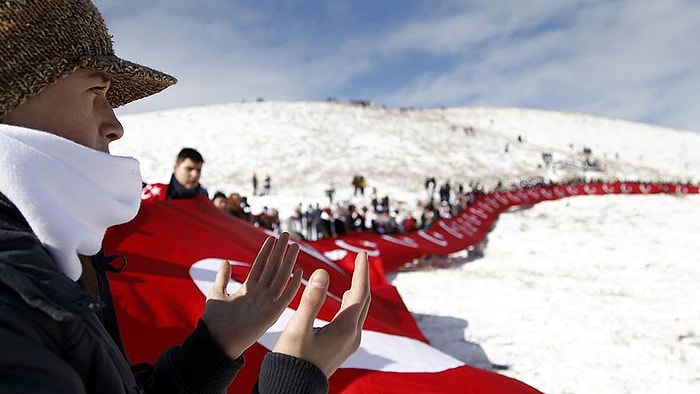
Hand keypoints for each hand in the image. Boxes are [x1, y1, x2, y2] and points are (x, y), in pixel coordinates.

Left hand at [203, 232, 302, 358]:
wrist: (216, 341)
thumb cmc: (214, 321)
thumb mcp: (216, 294)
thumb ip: (222, 278)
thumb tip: (225, 262)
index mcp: (248, 289)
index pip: (260, 266)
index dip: (266, 252)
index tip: (272, 238)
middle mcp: (260, 294)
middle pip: (273, 268)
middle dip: (280, 251)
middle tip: (286, 235)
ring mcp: (267, 303)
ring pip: (280, 278)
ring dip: (288, 262)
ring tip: (294, 246)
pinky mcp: (272, 314)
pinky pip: (286, 297)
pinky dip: (294, 285)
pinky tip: (300, 272)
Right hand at [272, 251, 370, 376]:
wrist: (291, 390)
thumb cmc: (292, 360)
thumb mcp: (299, 328)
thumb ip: (311, 300)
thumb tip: (323, 272)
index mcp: (345, 329)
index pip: (359, 293)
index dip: (361, 271)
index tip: (361, 253)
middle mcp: (352, 336)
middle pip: (363, 300)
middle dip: (362, 278)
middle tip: (360, 258)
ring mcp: (348, 344)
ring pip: (358, 311)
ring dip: (357, 291)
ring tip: (355, 274)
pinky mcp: (341, 348)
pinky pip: (352, 319)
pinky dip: (351, 303)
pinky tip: (345, 299)